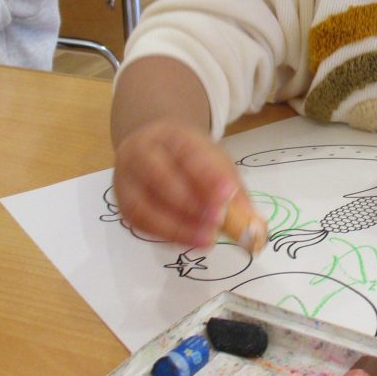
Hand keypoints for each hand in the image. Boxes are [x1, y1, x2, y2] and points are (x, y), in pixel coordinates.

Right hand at [112, 118, 242, 245]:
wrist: (154, 148)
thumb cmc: (191, 158)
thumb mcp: (216, 161)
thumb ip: (234, 189)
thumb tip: (253, 224)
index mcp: (170, 135)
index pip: (187, 150)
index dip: (207, 174)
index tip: (228, 194)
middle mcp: (141, 152)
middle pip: (157, 175)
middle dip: (189, 202)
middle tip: (217, 221)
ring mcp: (126, 179)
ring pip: (142, 204)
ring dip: (176, 226)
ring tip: (206, 239)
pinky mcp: (123, 204)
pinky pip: (139, 222)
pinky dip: (165, 234)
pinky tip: (189, 240)